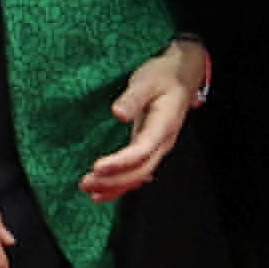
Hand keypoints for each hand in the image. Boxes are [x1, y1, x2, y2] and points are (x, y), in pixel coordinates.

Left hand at [77, 40, 213, 203]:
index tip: (97, 167)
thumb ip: (132, 98)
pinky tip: (104, 192)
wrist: (182, 75)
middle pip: (140, 170)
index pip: (142, 150)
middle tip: (86, 183)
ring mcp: (158, 146)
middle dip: (113, 181)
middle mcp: (163, 141)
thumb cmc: (164, 76)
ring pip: (139, 175)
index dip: (120, 162)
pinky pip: (138, 171)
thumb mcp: (147, 80)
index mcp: (164, 125)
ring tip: (89, 190)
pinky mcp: (150, 147)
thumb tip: (118, 113)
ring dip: (115, 186)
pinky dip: (122, 184)